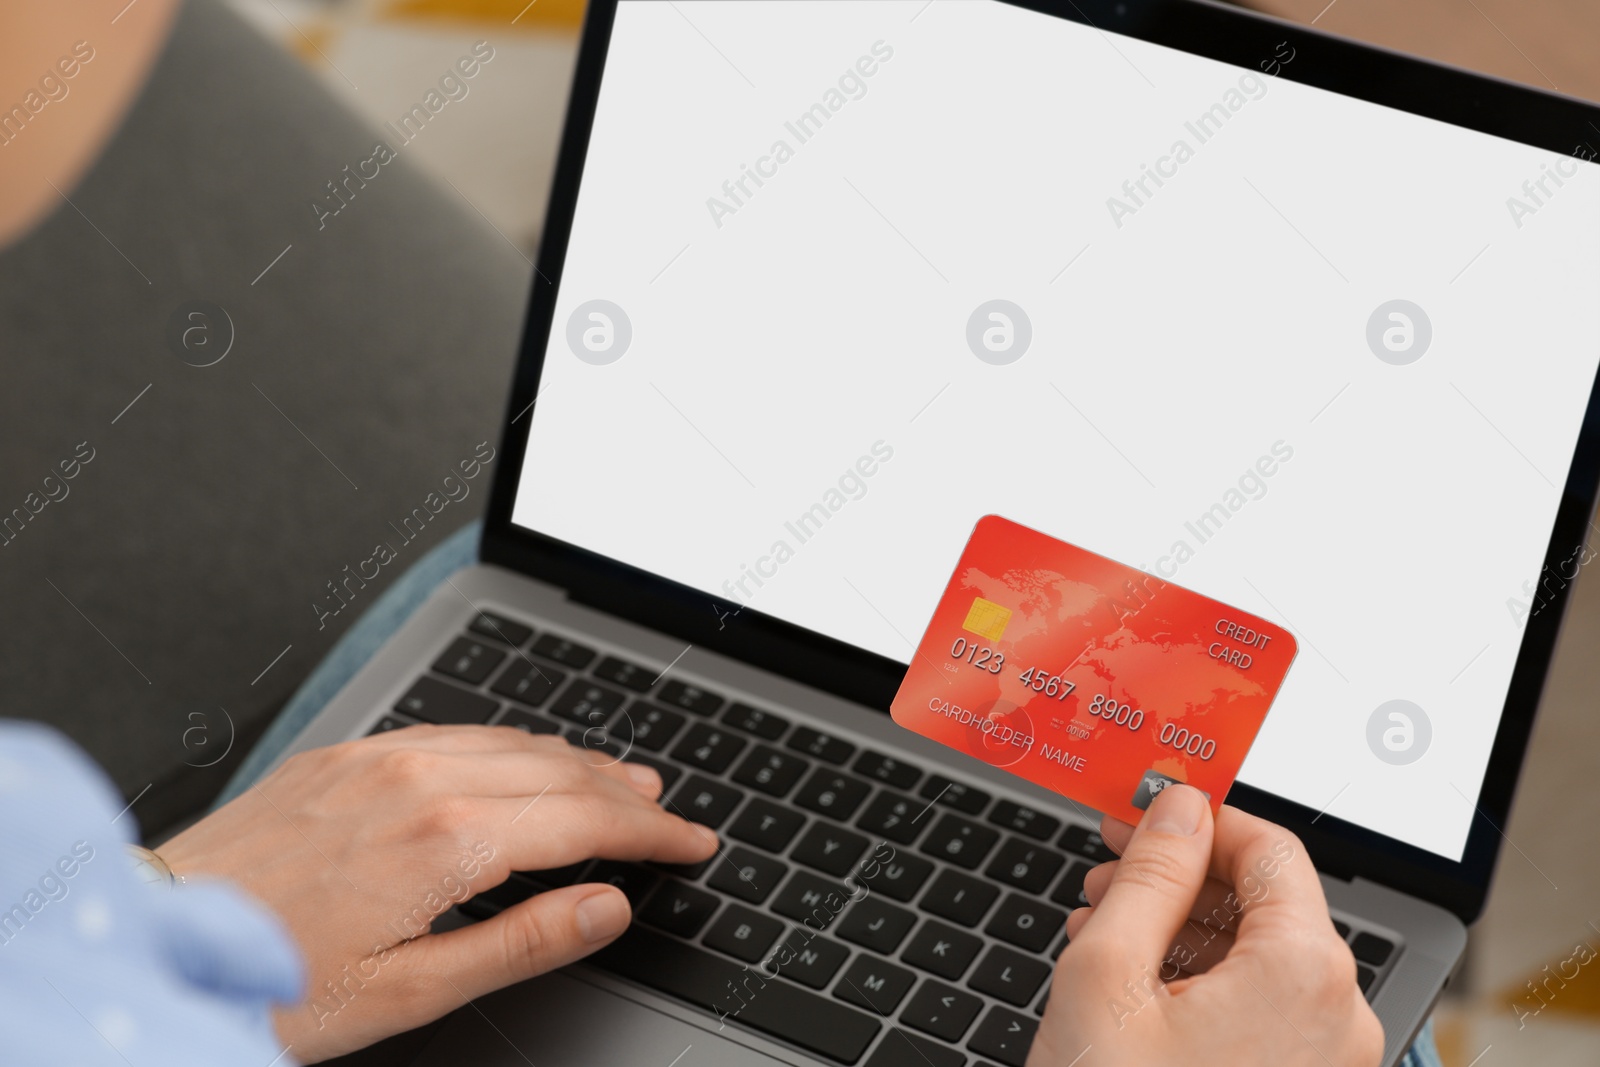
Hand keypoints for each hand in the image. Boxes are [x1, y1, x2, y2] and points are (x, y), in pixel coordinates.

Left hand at [158, 724, 717, 1061]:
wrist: (155, 935)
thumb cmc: (273, 979)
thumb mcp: (410, 991)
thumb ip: (523, 942)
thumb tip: (608, 906)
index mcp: (446, 838)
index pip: (584, 819)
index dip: (649, 832)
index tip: (690, 841)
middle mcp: (418, 779)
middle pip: (557, 769)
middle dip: (624, 790)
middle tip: (668, 811)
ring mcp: (378, 758)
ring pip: (509, 740)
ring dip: (574, 760)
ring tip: (617, 779)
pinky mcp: (344, 754)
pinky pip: (451, 730)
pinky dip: (509, 743)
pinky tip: (520, 758)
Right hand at [1031, 785, 1382, 1066]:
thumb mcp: (1109, 978)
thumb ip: (1150, 877)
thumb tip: (1178, 808)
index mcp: (1304, 969)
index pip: (1270, 846)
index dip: (1196, 818)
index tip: (1139, 813)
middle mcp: (1339, 1015)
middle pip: (1267, 903)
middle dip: (1179, 879)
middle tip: (1105, 876)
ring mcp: (1328, 1063)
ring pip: (1259, 960)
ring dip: (1180, 932)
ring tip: (1103, 936)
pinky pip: (1263, 1012)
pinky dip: (1201, 987)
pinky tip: (1134, 993)